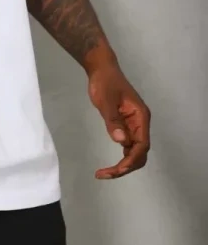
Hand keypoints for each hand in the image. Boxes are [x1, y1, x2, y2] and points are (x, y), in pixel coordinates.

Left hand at [87, 61, 150, 179]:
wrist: (101, 70)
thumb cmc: (105, 82)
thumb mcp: (106, 101)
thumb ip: (113, 121)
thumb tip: (122, 142)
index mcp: (141, 117)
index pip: (142, 145)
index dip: (131, 160)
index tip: (118, 169)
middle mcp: (140, 123)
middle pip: (140, 152)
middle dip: (126, 166)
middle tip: (105, 174)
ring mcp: (134, 125)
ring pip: (134, 151)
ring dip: (122, 165)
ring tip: (104, 173)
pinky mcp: (125, 125)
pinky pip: (127, 146)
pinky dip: (120, 157)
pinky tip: (109, 165)